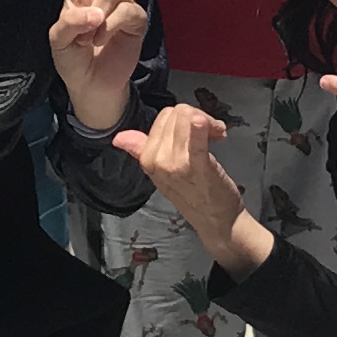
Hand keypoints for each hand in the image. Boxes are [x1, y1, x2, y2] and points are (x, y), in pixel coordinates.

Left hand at [47, 0, 148, 129]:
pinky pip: (124, 13)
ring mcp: (121, 2)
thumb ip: (70, 22)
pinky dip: (112, 27)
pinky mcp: (135, 18)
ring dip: (99, 20)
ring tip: (92, 39)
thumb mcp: (58, 41)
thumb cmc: (72, 60)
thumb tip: (98, 12)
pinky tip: (106, 39)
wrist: (92, 85)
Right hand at [118, 101, 255, 261]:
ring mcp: (176, 164)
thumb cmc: (193, 195)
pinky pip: (197, 138)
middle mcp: (157, 160)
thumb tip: (118, 138)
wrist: (216, 222)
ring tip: (218, 136)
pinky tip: (213, 127)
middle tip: (212, 134)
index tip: (198, 132)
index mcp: (147, 158)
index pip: (164, 116)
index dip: (183, 119)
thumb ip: (140, 151)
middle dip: (197, 116)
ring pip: (188, 116)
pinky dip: (202, 126)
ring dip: (209, 121)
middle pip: (177, 113)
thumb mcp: (161, 173)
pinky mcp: (198, 166)